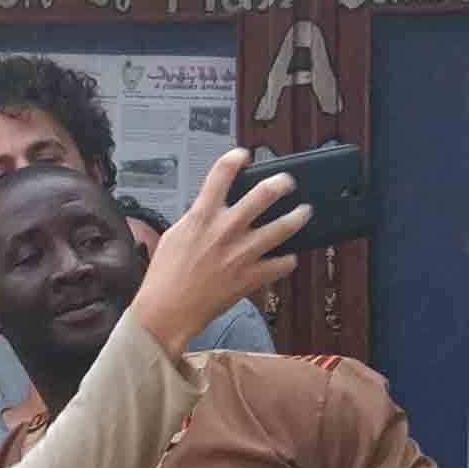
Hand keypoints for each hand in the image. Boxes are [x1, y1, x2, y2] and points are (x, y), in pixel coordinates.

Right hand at [128, 149, 307, 355]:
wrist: (166, 312)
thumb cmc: (164, 277)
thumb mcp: (174, 237)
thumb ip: (196, 220)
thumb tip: (209, 210)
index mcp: (202, 216)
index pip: (221, 174)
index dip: (235, 158)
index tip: (243, 155)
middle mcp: (225, 230)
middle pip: (264, 194)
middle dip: (281, 183)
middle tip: (287, 182)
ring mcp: (241, 254)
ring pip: (282, 227)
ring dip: (298, 216)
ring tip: (304, 212)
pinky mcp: (250, 278)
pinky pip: (281, 264)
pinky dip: (287, 260)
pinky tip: (288, 257)